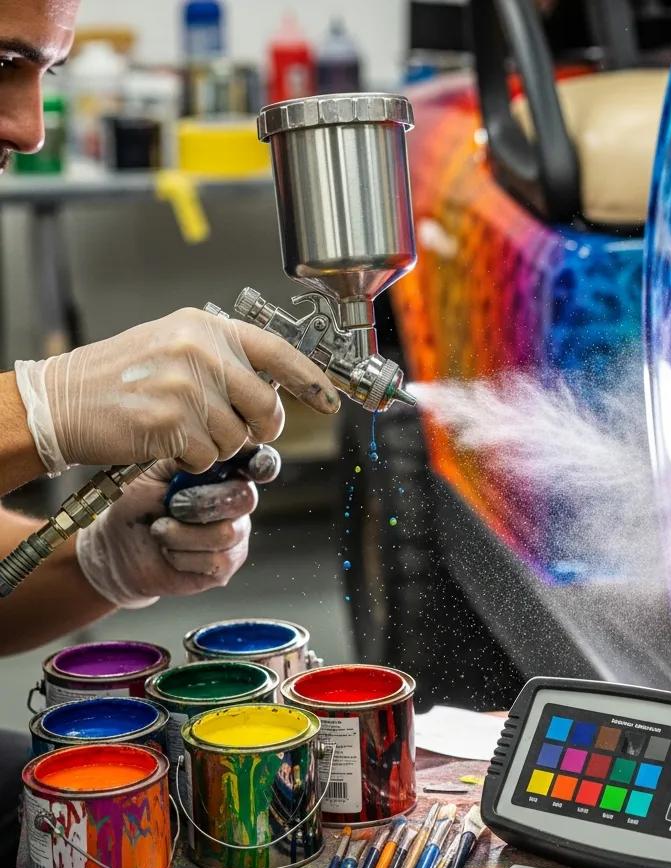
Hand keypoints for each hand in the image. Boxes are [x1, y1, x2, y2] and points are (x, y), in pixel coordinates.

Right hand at [14, 307, 339, 474]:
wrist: (63, 400)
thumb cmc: (119, 377)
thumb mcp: (174, 345)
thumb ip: (224, 359)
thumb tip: (275, 386)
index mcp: (205, 328)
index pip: (278, 352)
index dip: (311, 380)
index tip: (330, 400)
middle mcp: (199, 352)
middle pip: (267, 406)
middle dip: (260, 428)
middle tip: (238, 430)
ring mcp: (185, 387)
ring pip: (238, 437)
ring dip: (217, 445)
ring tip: (182, 427)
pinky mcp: (171, 423)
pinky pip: (209, 455)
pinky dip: (193, 458)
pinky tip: (166, 441)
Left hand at [75, 450, 275, 607]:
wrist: (115, 548)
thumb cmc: (133, 503)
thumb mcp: (150, 471)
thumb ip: (182, 457)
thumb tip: (205, 451)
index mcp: (222, 471)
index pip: (259, 462)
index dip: (263, 464)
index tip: (255, 469)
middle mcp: (236, 501)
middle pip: (244, 498)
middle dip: (202, 503)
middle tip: (172, 507)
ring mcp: (235, 534)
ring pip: (226, 533)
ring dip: (180, 534)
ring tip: (159, 531)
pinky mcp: (225, 566)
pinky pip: (215, 561)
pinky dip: (180, 557)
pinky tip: (168, 552)